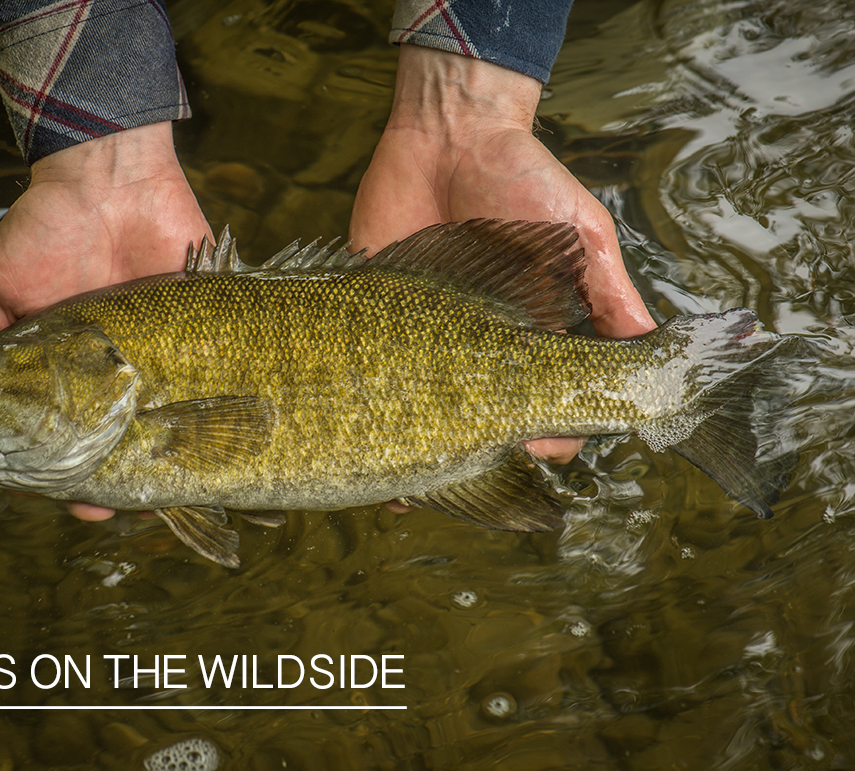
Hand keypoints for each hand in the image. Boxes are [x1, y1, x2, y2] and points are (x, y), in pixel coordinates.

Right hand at [0, 121, 211, 520]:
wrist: (110, 176)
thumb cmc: (44, 228)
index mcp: (69, 369)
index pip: (65, 434)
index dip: (62, 470)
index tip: (64, 496)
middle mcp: (117, 371)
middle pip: (121, 439)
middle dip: (113, 478)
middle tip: (108, 501)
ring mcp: (162, 355)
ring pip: (169, 426)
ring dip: (162, 462)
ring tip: (156, 492)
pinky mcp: (204, 331)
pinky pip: (214, 384)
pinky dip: (216, 419)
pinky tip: (209, 452)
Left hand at [350, 45, 656, 463]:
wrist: (449, 133)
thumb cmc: (525, 179)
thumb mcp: (581, 235)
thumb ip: (610, 294)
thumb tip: (653, 349)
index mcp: (531, 331)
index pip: (542, 402)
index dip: (546, 430)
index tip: (537, 441)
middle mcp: (479, 342)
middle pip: (482, 417)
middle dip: (481, 447)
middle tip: (473, 456)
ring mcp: (426, 332)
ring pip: (423, 407)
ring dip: (420, 443)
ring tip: (413, 472)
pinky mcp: (376, 312)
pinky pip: (371, 370)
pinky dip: (365, 407)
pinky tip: (362, 439)